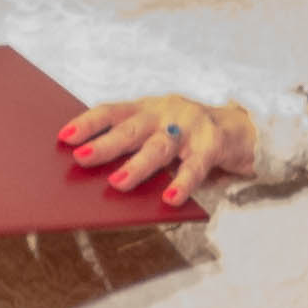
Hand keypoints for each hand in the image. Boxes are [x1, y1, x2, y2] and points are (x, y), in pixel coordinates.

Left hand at [58, 89, 257, 206]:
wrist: (244, 131)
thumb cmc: (191, 137)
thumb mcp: (161, 134)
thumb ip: (136, 147)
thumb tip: (95, 173)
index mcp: (148, 108)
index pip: (113, 111)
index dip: (88, 123)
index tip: (63, 137)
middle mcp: (166, 112)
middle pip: (131, 129)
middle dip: (105, 144)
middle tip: (81, 158)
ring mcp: (191, 127)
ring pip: (160, 146)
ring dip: (138, 165)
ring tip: (118, 183)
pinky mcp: (214, 144)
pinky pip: (195, 166)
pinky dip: (182, 183)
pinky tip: (169, 199)